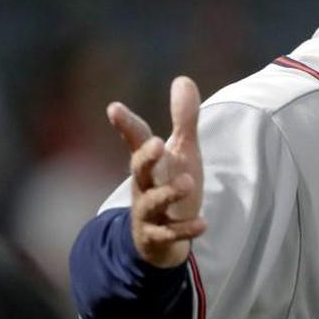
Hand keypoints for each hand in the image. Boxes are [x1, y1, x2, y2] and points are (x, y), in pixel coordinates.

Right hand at [107, 76, 205, 267]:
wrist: (161, 239)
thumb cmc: (170, 186)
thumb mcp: (182, 152)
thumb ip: (184, 119)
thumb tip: (183, 79)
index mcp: (149, 163)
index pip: (136, 140)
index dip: (126, 124)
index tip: (114, 108)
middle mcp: (144, 186)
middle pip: (139, 170)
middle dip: (145, 157)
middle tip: (157, 142)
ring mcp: (149, 213)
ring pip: (151, 203)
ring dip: (167, 193)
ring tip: (188, 182)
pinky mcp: (158, 237)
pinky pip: (169, 234)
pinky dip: (184, 230)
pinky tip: (203, 224)